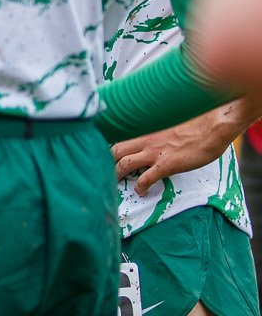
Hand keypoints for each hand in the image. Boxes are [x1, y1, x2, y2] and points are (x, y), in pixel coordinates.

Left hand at [113, 109, 245, 193]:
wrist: (213, 128)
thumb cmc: (196, 124)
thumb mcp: (169, 123)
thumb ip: (157, 129)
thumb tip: (153, 135)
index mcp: (146, 130)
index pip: (119, 136)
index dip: (109, 145)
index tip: (104, 153)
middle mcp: (146, 140)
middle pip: (115, 150)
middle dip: (105, 161)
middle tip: (103, 170)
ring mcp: (155, 153)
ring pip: (124, 164)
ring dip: (117, 175)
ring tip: (115, 184)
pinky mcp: (167, 165)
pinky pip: (147, 178)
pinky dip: (140, 187)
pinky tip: (141, 192)